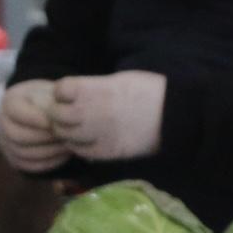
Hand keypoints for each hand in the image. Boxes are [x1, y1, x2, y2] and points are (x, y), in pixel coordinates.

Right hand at [0, 79, 67, 172]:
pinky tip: (63, 155)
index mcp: (10, 102)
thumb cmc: (52, 100)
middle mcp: (3, 123)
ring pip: (23, 152)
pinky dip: (48, 162)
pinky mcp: (15, 158)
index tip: (53, 122)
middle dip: (42, 137)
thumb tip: (62, 106)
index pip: (16, 112)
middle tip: (63, 136)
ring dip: (48, 151)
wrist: (47, 114)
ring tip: (66, 146)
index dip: (34, 118)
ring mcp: (7, 142)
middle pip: (16, 135)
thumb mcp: (53, 93)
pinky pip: (30, 165)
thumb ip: (57, 98)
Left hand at [50, 70, 167, 161]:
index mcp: (98, 90)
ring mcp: (100, 135)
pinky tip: (86, 141)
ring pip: (66, 136)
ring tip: (76, 128)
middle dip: (58, 113)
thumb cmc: (150, 90)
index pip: (61, 90)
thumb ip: (95, 87)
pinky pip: (81, 152)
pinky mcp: (108, 152)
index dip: (61, 91)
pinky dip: (78, 147)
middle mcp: (94, 112)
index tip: (68, 92)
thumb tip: (75, 93)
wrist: (174, 115)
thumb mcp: (120, 79)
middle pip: (58, 116)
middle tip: (65, 113)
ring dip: (66, 132)